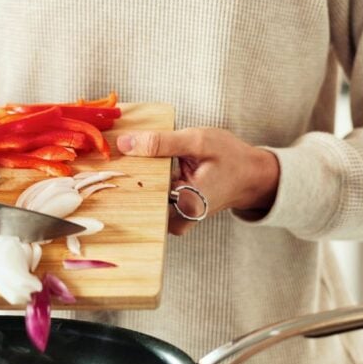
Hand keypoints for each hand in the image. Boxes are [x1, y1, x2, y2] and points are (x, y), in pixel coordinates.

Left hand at [116, 127, 278, 234]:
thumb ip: (161, 143)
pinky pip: (151, 199)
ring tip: (138, 159)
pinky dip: (148, 182)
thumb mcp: (197, 141)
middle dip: (130, 173)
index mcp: (185, 205)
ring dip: (138, 177)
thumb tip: (124, 143)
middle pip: (139, 196)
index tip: (112, 154)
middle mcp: (177, 220)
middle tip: (121, 153)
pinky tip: (149, 167)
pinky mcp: (173, 218)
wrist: (251, 176)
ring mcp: (174, 222)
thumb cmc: (230, 157)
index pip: (140, 189)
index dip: (124, 170)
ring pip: (143, 197)